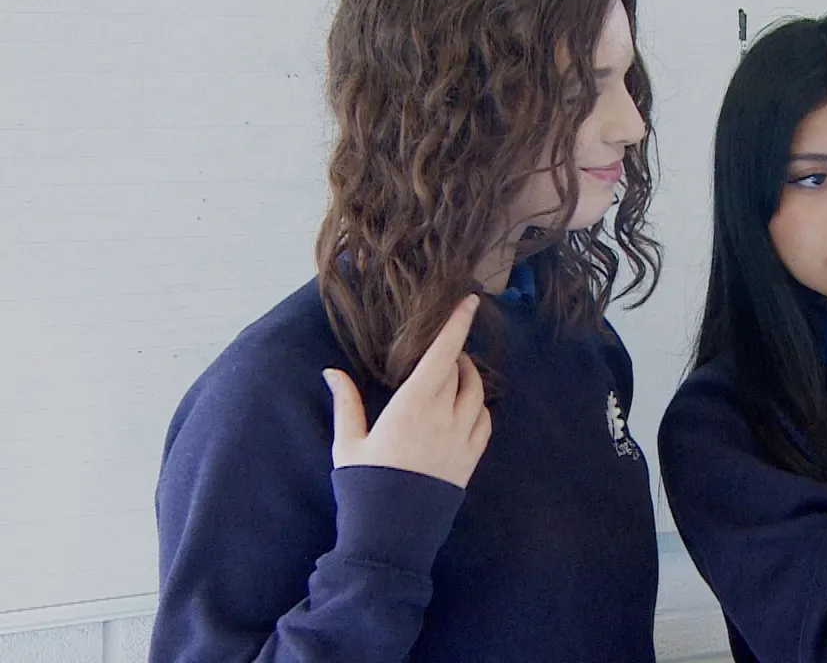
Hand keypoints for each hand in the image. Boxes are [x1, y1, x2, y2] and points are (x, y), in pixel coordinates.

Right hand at [323, 295, 493, 488]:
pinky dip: (479, 407)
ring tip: (454, 376)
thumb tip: (331, 372)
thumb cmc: (364, 486)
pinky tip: (466, 408)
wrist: (392, 535)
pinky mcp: (471, 459)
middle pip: (462, 371)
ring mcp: (462, 438)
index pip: (444, 354)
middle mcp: (445, 416)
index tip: (470, 302)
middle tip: (444, 350)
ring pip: (478, 394)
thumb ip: (346, 403)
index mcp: (413, 405)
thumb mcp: (348, 443)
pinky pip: (485, 422)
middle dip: (457, 354)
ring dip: (470, 379)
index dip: (458, 325)